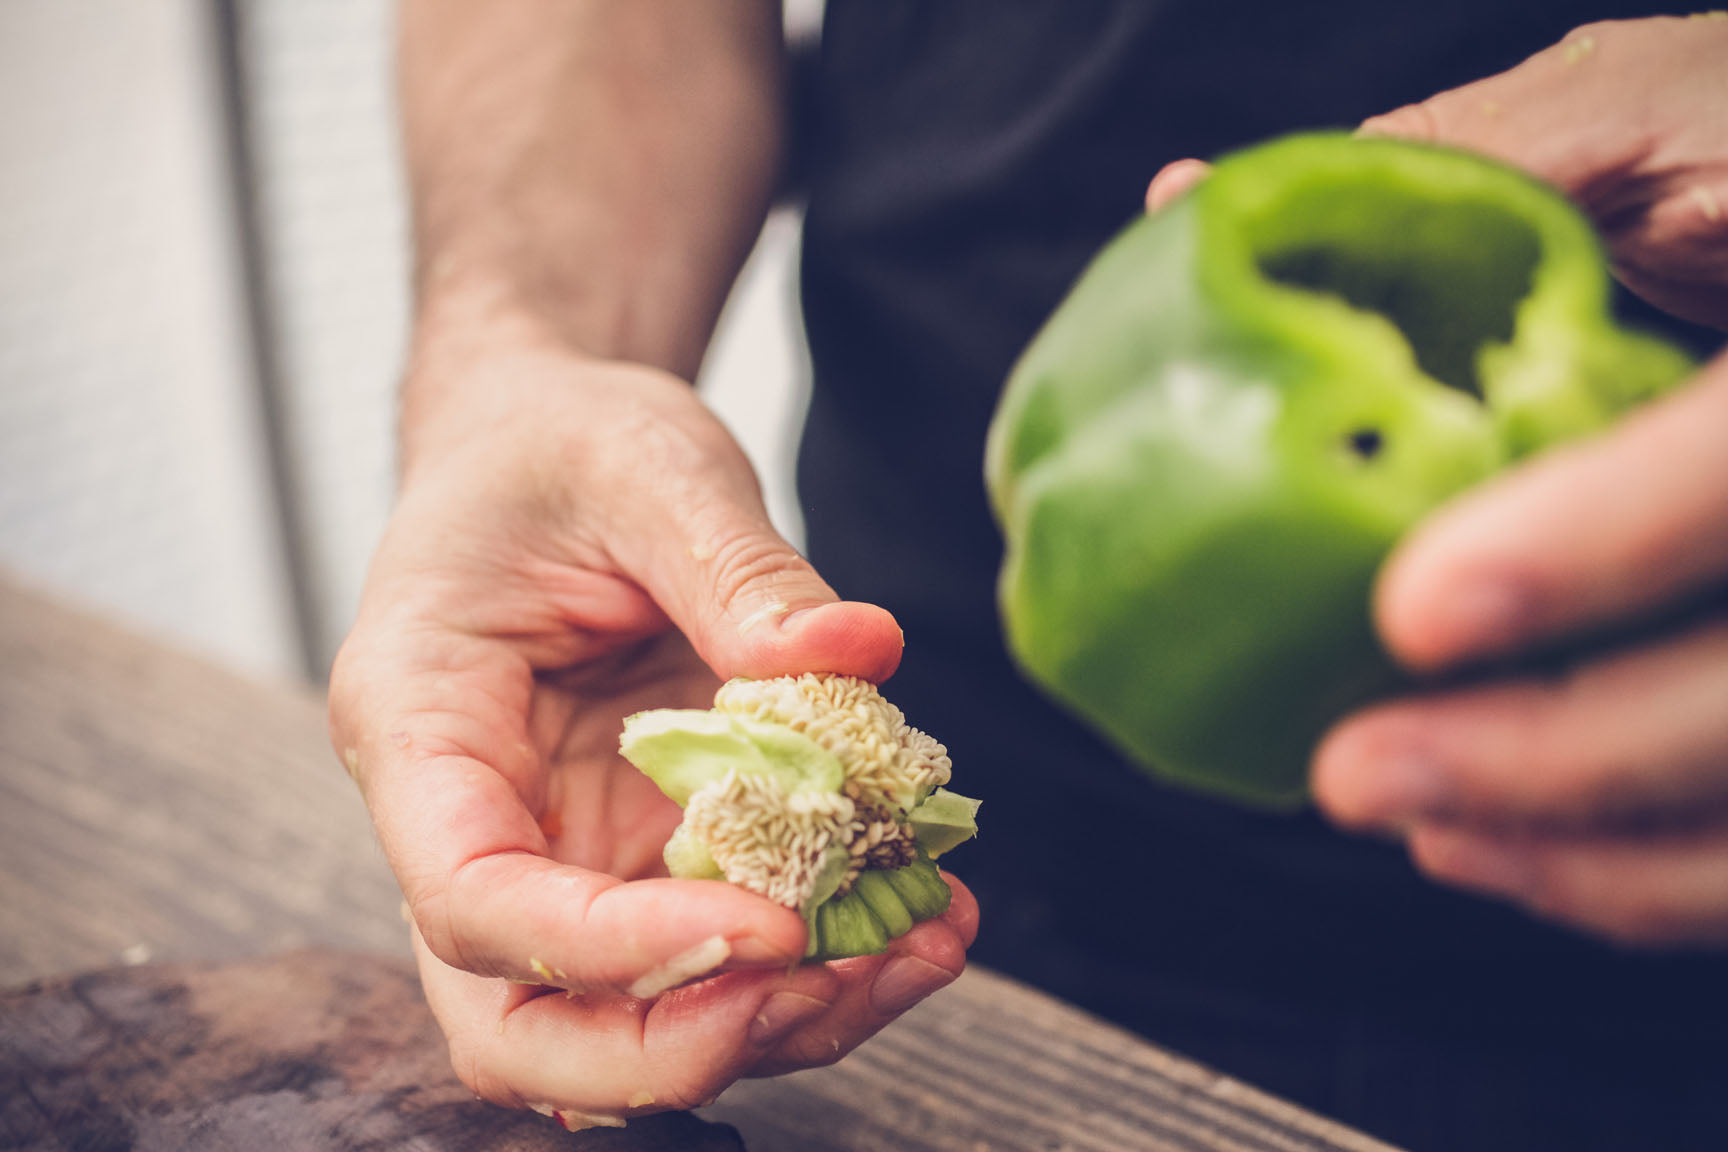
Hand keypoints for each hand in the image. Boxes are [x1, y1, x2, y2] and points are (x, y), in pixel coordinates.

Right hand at [329, 337, 975, 1124]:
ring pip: (626, 1023)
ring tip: (925, 945)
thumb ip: (738, 565)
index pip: (473, 901)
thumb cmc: (566, 446)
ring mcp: (561, 857)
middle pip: (522, 1028)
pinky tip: (924, 916)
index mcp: (420, 724)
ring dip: (775, 1023)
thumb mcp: (650, 466)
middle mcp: (476, 824)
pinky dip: (816, 966)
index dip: (611, 951)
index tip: (770, 927)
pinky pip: (713, 956)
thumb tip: (859, 655)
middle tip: (837, 981)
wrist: (553, 449)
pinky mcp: (642, 860)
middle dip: (677, 1047)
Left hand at [1141, 16, 1727, 946]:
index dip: (1599, 544)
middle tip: (1353, 772)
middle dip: (1552, 760)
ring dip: (1574, 845)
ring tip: (1395, 812)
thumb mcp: (1656, 112)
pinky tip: (1477, 840)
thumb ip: (1466, 176)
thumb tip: (1185, 197)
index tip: (1415, 608)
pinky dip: (1626, 872)